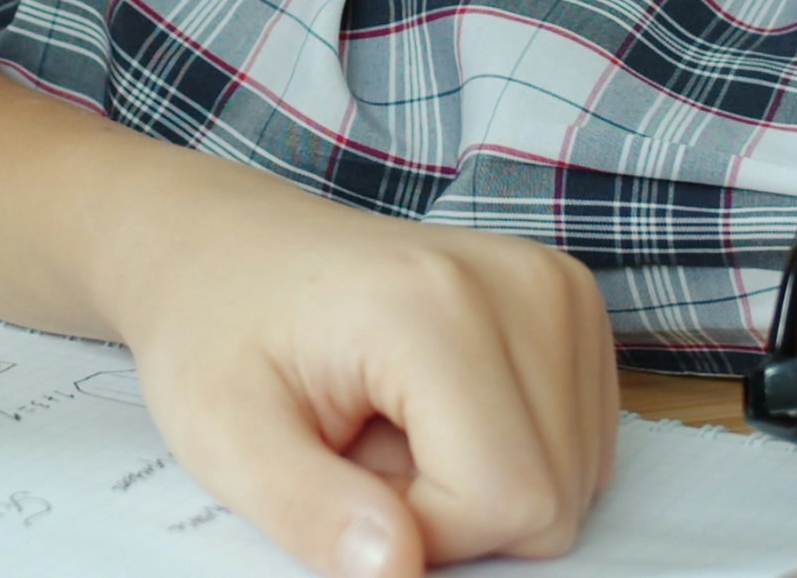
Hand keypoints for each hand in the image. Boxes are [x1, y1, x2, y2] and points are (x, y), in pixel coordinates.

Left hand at [103, 187, 616, 577]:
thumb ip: (309, 511)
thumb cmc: (219, 334)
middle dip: (452, 509)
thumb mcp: (224, 435)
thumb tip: (397, 570)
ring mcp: (557, 287)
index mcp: (435, 305)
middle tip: (362, 447)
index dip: (425, 531)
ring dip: (479, 482)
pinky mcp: (570, 302)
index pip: (508, 499)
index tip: (346, 478)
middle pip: (552, 496)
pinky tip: (435, 407)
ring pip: (574, 478)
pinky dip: (508, 452)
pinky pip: (577, 443)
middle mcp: (521, 284)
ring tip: (391, 420)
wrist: (228, 249)